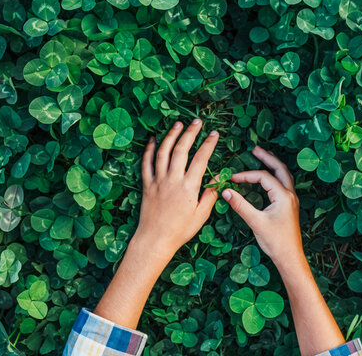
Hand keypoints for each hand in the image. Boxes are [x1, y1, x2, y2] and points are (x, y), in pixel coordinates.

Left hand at [134, 119, 219, 256]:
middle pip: (181, 150)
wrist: (155, 240)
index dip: (208, 144)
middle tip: (197, 122)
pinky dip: (149, 150)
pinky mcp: (146, 185)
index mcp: (189, 187)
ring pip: (163, 152)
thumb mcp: (200, 215)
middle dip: (190, 133)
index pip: (201, 159)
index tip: (214, 134)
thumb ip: (209, 195)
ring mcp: (158, 181)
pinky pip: (146, 163)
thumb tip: (215, 180)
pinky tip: (154, 139)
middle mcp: (172, 180)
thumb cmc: (180, 230)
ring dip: (171, 136)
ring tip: (178, 124)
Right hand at [221, 146, 302, 265]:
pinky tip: (267, 177)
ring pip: (284, 175)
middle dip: (267, 158)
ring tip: (262, 156)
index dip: (246, 175)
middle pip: (280, 168)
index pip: (263, 177)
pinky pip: (283, 184)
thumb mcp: (255, 222)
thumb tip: (226, 191)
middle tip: (254, 149)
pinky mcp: (289, 205)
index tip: (232, 179)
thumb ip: (240, 205)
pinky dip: (275, 176)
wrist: (290, 257)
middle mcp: (290, 194)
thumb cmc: (275, 242)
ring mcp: (291, 200)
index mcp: (284, 196)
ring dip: (273, 165)